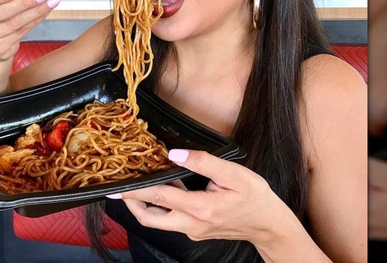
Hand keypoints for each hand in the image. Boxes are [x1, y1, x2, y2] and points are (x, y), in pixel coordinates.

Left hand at [108, 149, 286, 245]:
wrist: (269, 224)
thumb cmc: (254, 197)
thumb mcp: (232, 173)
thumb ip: (202, 162)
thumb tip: (174, 155)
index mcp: (200, 209)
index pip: (159, 197)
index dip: (136, 190)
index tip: (118, 185)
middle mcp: (193, 224)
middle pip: (150, 219)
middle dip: (132, 204)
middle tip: (120, 188)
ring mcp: (193, 231)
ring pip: (160, 221)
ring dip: (148, 204)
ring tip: (141, 183)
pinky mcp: (196, 232)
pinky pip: (173, 219)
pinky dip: (165, 205)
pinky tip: (169, 188)